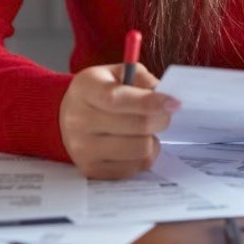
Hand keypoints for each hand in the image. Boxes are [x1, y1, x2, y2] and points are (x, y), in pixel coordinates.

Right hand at [58, 63, 178, 179]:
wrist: (68, 116)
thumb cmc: (100, 92)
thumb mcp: (118, 73)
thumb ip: (143, 80)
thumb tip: (167, 97)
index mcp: (85, 89)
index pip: (117, 99)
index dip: (150, 102)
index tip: (174, 103)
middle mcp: (78, 120)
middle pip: (136, 126)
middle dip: (161, 119)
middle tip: (165, 114)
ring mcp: (83, 149)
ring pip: (140, 149)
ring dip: (153, 139)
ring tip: (147, 131)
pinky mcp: (92, 169)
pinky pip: (135, 168)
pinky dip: (144, 156)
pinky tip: (137, 144)